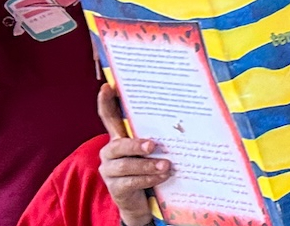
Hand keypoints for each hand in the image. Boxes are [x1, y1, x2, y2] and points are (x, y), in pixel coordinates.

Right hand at [97, 84, 168, 225]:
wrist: (143, 202)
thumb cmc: (152, 169)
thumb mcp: (154, 151)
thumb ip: (159, 137)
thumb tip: (183, 120)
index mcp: (119, 139)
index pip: (109, 118)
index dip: (106, 103)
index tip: (108, 87)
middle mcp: (110, 152)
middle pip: (118, 145)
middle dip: (135, 145)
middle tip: (153, 145)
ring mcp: (110, 171)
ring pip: (125, 165)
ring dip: (147, 165)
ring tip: (166, 166)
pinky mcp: (116, 188)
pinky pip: (130, 182)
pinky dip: (148, 178)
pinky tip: (162, 177)